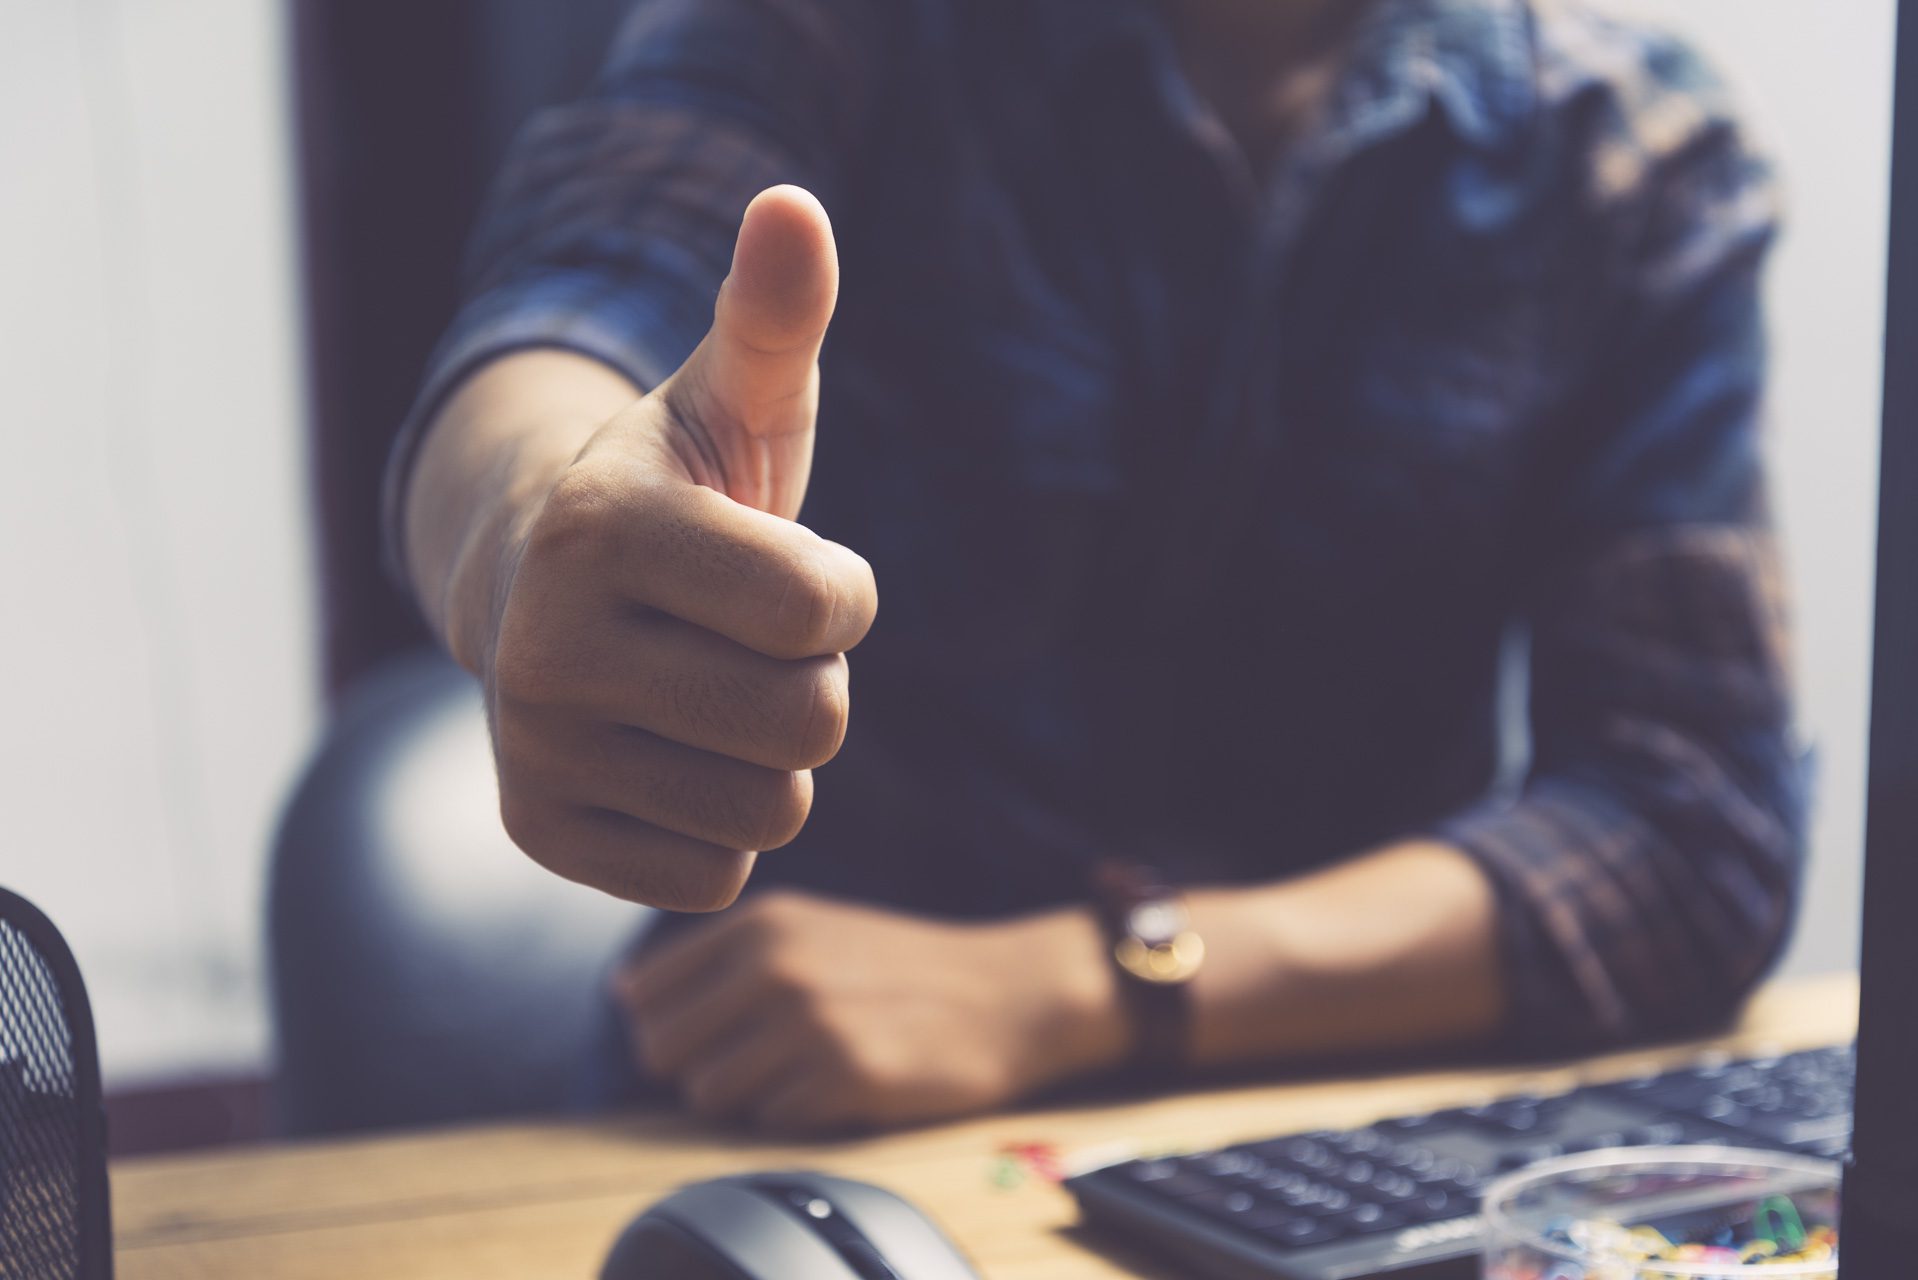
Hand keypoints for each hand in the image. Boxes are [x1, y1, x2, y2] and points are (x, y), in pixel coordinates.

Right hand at [435, 187, 877, 910]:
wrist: (547, 586)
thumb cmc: (683, 491)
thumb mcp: (734, 397)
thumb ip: (776, 314)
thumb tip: (795, 206)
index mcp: (606, 528)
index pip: (825, 610)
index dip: (841, 595)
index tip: (794, 571)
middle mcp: (548, 644)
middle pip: (811, 723)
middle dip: (815, 683)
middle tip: (751, 643)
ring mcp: (535, 747)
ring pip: (773, 810)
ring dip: (773, 758)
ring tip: (712, 694)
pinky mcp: (541, 831)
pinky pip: (718, 875)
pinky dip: (724, 826)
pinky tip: (676, 756)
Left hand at [614, 890, 1129, 1133]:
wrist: (1006, 994)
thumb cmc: (895, 966)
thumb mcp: (807, 927)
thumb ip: (720, 955)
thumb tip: (626, 997)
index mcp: (761, 922)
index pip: (643, 993)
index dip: (665, 1022)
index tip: (709, 1029)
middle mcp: (776, 964)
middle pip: (661, 1048)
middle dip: (695, 1064)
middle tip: (756, 1057)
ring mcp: (809, 1021)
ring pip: (707, 1092)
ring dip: (743, 1094)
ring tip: (798, 1070)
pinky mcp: (845, 1076)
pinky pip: (768, 1119)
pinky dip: (793, 1113)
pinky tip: (838, 1084)